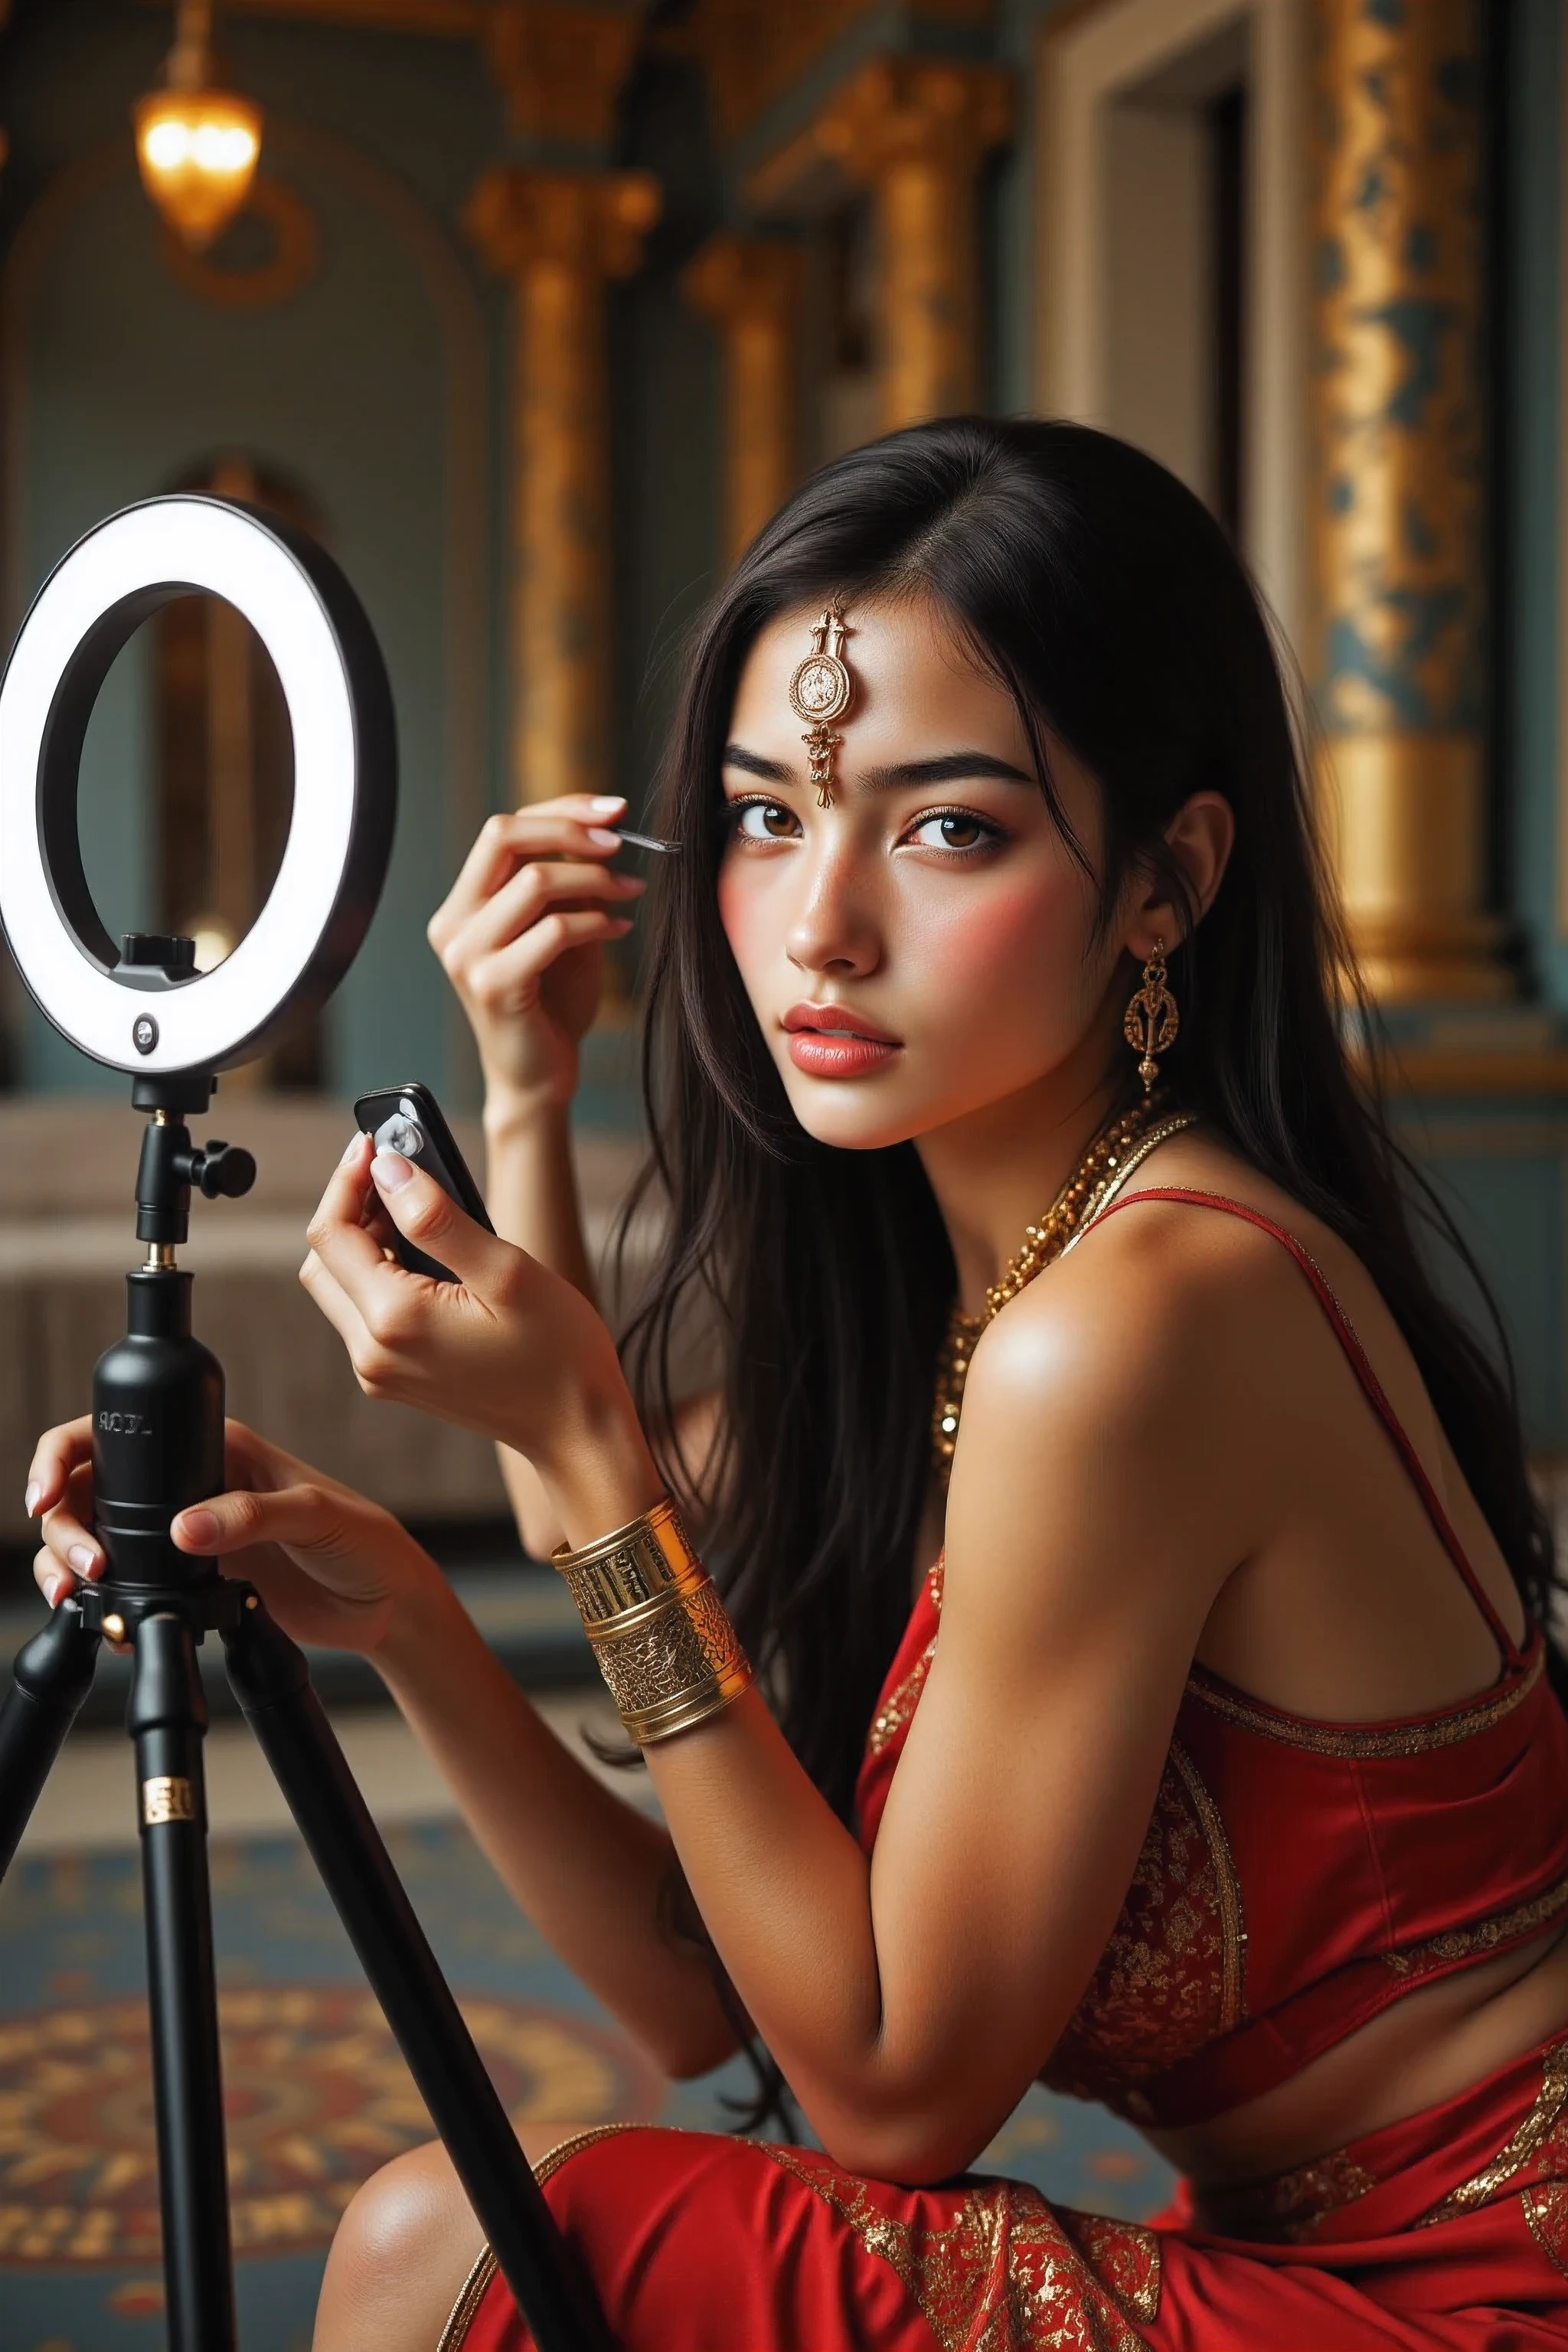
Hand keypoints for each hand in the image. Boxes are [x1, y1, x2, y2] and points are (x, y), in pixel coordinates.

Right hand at [27, 1415, 439, 1656]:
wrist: (385, 1606)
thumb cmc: (366, 1542)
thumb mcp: (316, 1516)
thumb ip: (254, 1516)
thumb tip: (184, 1529)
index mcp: (217, 1448)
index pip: (127, 1433)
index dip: (70, 1456)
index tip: (49, 1496)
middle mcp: (191, 1485)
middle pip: (91, 1488)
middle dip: (64, 1524)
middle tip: (82, 1567)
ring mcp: (185, 1535)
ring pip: (96, 1538)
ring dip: (68, 1564)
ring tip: (80, 1594)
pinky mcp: (188, 1580)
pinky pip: (124, 1584)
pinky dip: (99, 1601)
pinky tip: (104, 1618)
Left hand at [301, 1137, 657, 1537]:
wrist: (577, 1429)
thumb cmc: (557, 1353)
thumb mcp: (506, 1270)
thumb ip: (438, 1218)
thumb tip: (387, 1169)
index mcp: (394, 1320)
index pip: (330, 1233)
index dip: (347, 1179)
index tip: (375, 1143)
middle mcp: (372, 1352)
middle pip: (323, 1260)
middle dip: (351, 1208)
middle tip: (399, 1175)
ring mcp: (380, 1372)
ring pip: (339, 1287)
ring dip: (364, 1242)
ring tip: (417, 1212)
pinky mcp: (395, 1380)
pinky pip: (364, 1315)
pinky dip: (380, 1276)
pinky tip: (427, 1258)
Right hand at [427, 795, 645, 1119]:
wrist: (538, 1078)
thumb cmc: (551, 1005)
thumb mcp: (560, 931)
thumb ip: (567, 885)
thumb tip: (602, 829)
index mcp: (462, 904)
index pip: (503, 828)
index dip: (560, 809)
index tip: (613, 809)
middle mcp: (452, 923)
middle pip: (504, 835)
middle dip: (570, 829)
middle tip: (621, 841)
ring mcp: (465, 954)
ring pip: (534, 881)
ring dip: (594, 879)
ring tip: (630, 892)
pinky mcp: (493, 985)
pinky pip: (554, 930)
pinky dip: (597, 922)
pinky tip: (621, 930)